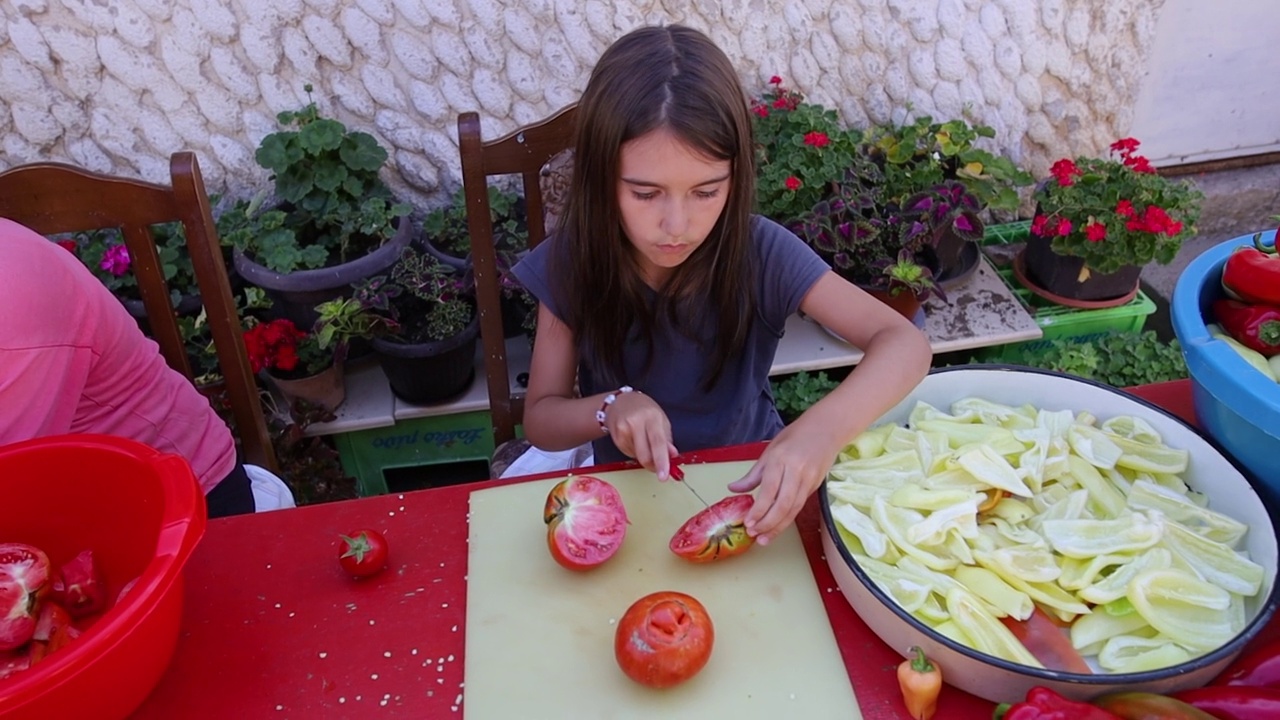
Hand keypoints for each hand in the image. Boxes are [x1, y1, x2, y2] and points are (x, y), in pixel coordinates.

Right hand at [604, 391, 679, 479]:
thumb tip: (672, 456)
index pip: (658, 442)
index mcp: (652, 417)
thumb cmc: (644, 410)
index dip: (662, 461)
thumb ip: (667, 439)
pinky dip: (635, 452)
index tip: (664, 475)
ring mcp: (623, 430)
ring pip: (637, 457)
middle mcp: (636, 423)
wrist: (620, 402)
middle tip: (660, 470)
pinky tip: (634, 440)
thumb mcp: (661, 420)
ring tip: (643, 440)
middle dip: (653, 466)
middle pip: (644, 454)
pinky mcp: (616, 438)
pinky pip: (629, 454)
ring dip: (644, 456)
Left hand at [727, 423, 838, 544]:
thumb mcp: (770, 451)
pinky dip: (788, 519)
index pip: (769, 490)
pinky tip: (777, 527)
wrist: (826, 429)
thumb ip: (753, 474)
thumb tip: (734, 489)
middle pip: (783, 504)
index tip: (748, 522)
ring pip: (794, 509)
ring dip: (778, 526)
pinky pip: (800, 506)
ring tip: (764, 538)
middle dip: (768, 523)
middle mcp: (796, 471)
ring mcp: (808, 479)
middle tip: (755, 534)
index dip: (759, 510)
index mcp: (780, 459)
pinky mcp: (816, 485)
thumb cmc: (795, 437)